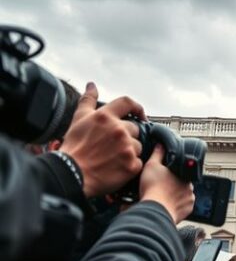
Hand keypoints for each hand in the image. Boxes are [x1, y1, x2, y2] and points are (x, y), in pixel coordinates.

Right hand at [59, 82, 144, 196]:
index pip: (128, 103)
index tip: (140, 115)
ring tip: (112, 157)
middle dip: (127, 135)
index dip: (136, 108)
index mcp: (106, 117)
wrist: (71, 174)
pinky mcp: (132, 164)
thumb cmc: (74, 147)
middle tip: (112, 145)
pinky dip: (130, 165)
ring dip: (130, 150)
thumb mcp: (78, 119)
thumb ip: (88, 100)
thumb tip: (91, 85)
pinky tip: (117, 167)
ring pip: (138, 146)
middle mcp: (119, 130)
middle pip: (135, 128)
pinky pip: (138, 162)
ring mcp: (127, 148)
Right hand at [139, 145, 194, 222]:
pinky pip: (182, 208)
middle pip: (182, 185)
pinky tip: (167, 205)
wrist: (155, 210)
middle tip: (162, 188)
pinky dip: (176, 207)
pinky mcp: (187, 211)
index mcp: (184, 175)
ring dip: (176, 197)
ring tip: (163, 197)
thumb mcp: (152, 165)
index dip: (173, 174)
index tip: (165, 177)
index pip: (181, 172)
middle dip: (174, 186)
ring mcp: (189, 200)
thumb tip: (161, 145)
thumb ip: (157, 154)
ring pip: (183, 196)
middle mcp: (190, 187)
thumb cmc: (153, 188)